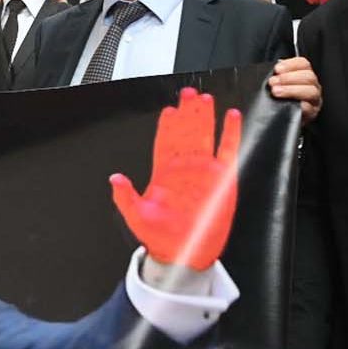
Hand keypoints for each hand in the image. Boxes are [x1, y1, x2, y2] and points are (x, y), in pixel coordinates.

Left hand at [110, 87, 242, 269]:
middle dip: (187, 113)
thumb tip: (115, 179)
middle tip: (188, 93)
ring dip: (205, 118)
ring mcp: (204, 172)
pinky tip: (231, 117)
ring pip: (205, 137)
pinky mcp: (222, 180)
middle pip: (186, 133)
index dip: (167, 126)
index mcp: (163, 174)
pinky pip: (228, 152)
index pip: (165, 143)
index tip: (168, 111)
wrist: (183, 255)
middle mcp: (184, 169)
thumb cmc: (160, 237)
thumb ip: (126, 197)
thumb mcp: (137, 217)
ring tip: (205, 99)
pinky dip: (231, 134)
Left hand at [269, 56, 322, 121]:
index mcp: (304, 75)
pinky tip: (288, 104)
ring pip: (311, 91)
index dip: (290, 64)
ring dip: (291, 90)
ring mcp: (314, 100)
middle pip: (308, 77)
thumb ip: (276, 76)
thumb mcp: (277, 84)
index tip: (277, 69)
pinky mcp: (311, 114)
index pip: (303, 64)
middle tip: (273, 82)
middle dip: (289, 78)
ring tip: (276, 92)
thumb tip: (269, 71)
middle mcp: (312, 86)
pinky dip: (300, 105)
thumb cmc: (279, 100)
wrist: (280, 119)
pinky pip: (309, 108)